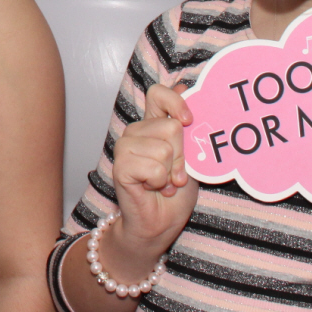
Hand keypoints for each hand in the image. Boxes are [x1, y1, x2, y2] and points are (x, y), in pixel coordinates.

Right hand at [106, 82, 199, 274]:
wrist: (159, 225)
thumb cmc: (175, 193)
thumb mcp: (191, 157)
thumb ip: (187, 128)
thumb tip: (183, 86)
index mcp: (152, 125)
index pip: (158, 94)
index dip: (175, 102)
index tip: (189, 121)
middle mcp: (136, 132)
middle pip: (171, 127)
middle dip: (182, 157)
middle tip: (175, 175)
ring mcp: (125, 148)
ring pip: (164, 148)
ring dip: (170, 172)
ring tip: (164, 183)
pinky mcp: (120, 166)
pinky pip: (153, 167)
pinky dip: (159, 183)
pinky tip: (153, 189)